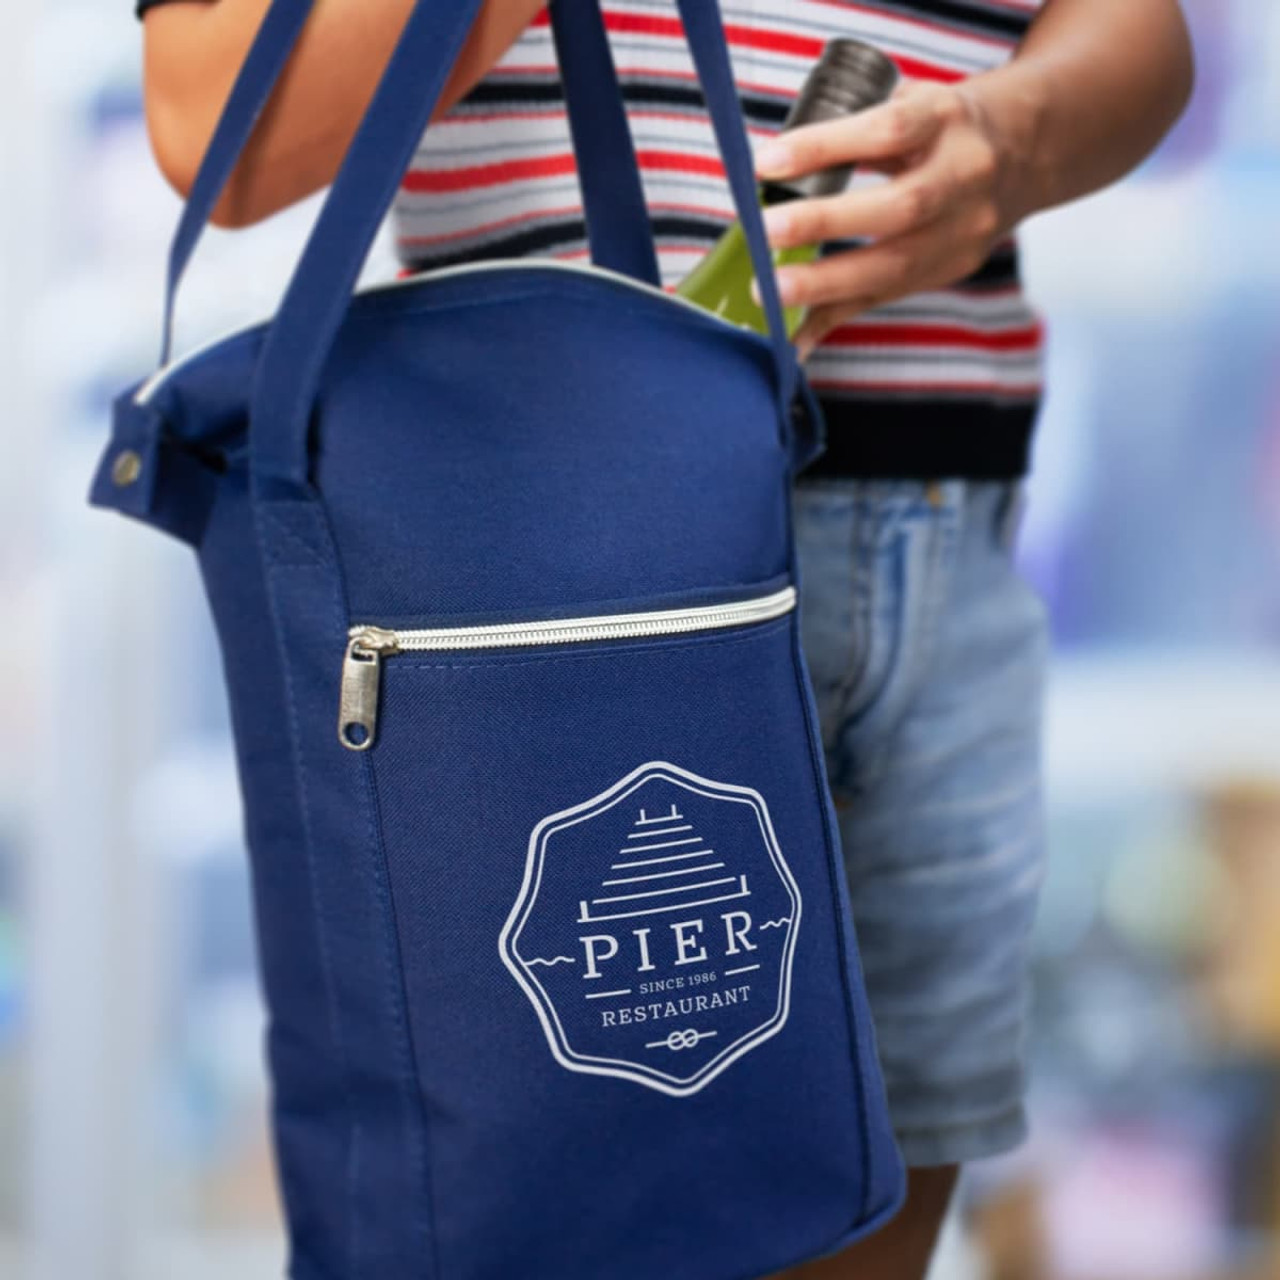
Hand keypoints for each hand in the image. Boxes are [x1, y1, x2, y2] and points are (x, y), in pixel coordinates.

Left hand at [753, 78, 1028, 359]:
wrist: (1026, 150)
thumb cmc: (942, 127)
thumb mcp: (910, 104)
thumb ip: (855, 132)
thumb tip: (768, 172)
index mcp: (946, 119)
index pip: (888, 131)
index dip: (826, 146)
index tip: (766, 162)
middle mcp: (964, 176)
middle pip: (901, 206)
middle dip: (827, 222)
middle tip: (768, 233)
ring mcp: (964, 230)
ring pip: (896, 264)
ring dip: (827, 283)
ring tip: (771, 293)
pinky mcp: (950, 268)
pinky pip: (885, 298)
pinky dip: (833, 319)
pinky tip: (794, 340)